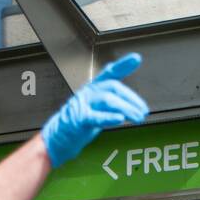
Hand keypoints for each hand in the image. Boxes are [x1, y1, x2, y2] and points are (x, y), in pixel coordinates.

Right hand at [40, 53, 148, 168]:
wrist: (56, 141)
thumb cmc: (76, 126)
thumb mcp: (95, 110)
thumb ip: (110, 105)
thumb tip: (133, 106)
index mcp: (92, 89)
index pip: (109, 73)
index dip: (123, 65)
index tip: (136, 58)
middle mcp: (87, 93)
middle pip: (113, 88)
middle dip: (131, 99)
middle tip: (143, 111)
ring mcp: (82, 105)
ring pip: (108, 100)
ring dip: (127, 108)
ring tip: (138, 118)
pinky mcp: (78, 121)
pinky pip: (96, 117)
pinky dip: (109, 117)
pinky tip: (120, 118)